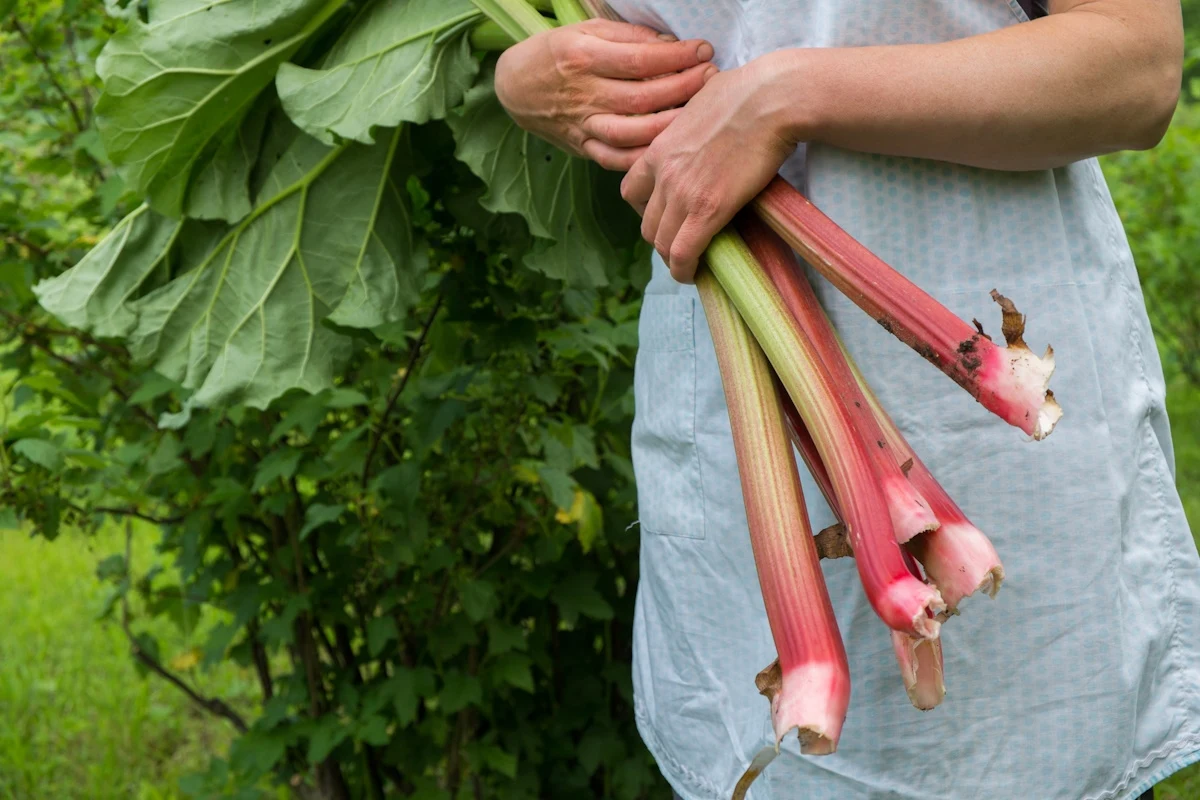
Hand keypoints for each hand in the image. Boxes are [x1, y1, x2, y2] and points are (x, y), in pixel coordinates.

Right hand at [494, 19, 716, 170]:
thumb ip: (628, 37)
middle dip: (683, 88)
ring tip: (698, 114)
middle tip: (711, 79)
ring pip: (632, 132)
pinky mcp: (582, 145)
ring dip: (669, 125)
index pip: (639, 59)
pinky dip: (642, 158)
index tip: (704, 50)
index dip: (676, 56)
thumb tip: (669, 46)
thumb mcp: (587, 30)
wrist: (517, 86)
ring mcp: (583, 124)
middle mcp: (584, 93)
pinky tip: (668, 150)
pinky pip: (615, 159)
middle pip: (642, 97)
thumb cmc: (557, 53)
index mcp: (584, 57)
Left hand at [621, 55, 798, 281]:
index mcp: (658, 148)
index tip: (666, 217)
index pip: (631, 192)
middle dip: (662, 239)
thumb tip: (704, 120)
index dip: (646, 210)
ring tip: (692, 262)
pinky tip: (695, 274)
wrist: (771, 98)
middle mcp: (663, 173)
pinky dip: (685, 269)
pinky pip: (683, 253)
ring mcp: (682, 193)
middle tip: (684, 244)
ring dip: (674, 258)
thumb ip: (691, 122)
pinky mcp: (708, 209)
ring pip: (661, 243)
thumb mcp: (699, 102)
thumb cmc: (747, 92)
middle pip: (646, 224)